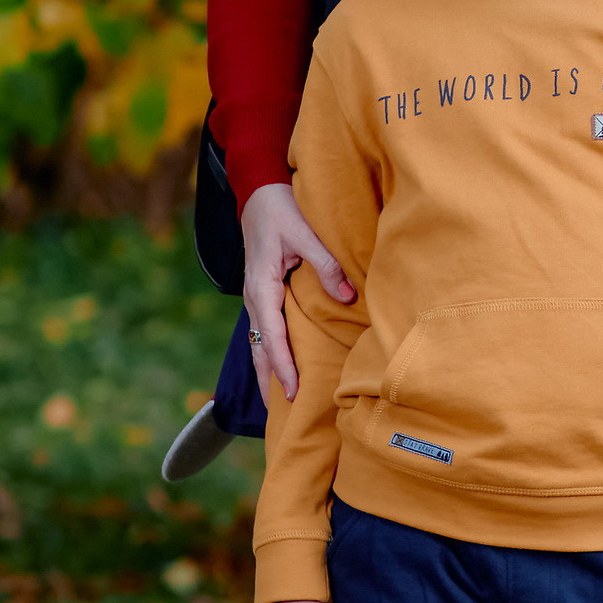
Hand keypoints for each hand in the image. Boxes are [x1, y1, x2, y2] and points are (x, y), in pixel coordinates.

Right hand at [241, 179, 353, 405]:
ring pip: (258, 341)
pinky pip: (264, 329)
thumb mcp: (304, 232)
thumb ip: (326, 264)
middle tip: (283, 410)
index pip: (271, 336)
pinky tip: (279, 365)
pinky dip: (269, 351)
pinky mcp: (262, 293)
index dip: (282, 366)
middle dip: (269, 378)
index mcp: (262, 287)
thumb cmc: (280, 210)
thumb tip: (347, 296)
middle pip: (259, 347)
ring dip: (267, 368)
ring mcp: (255, 296)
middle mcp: (254, 297)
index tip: (290, 391)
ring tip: (278, 399)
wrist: (257, 191)